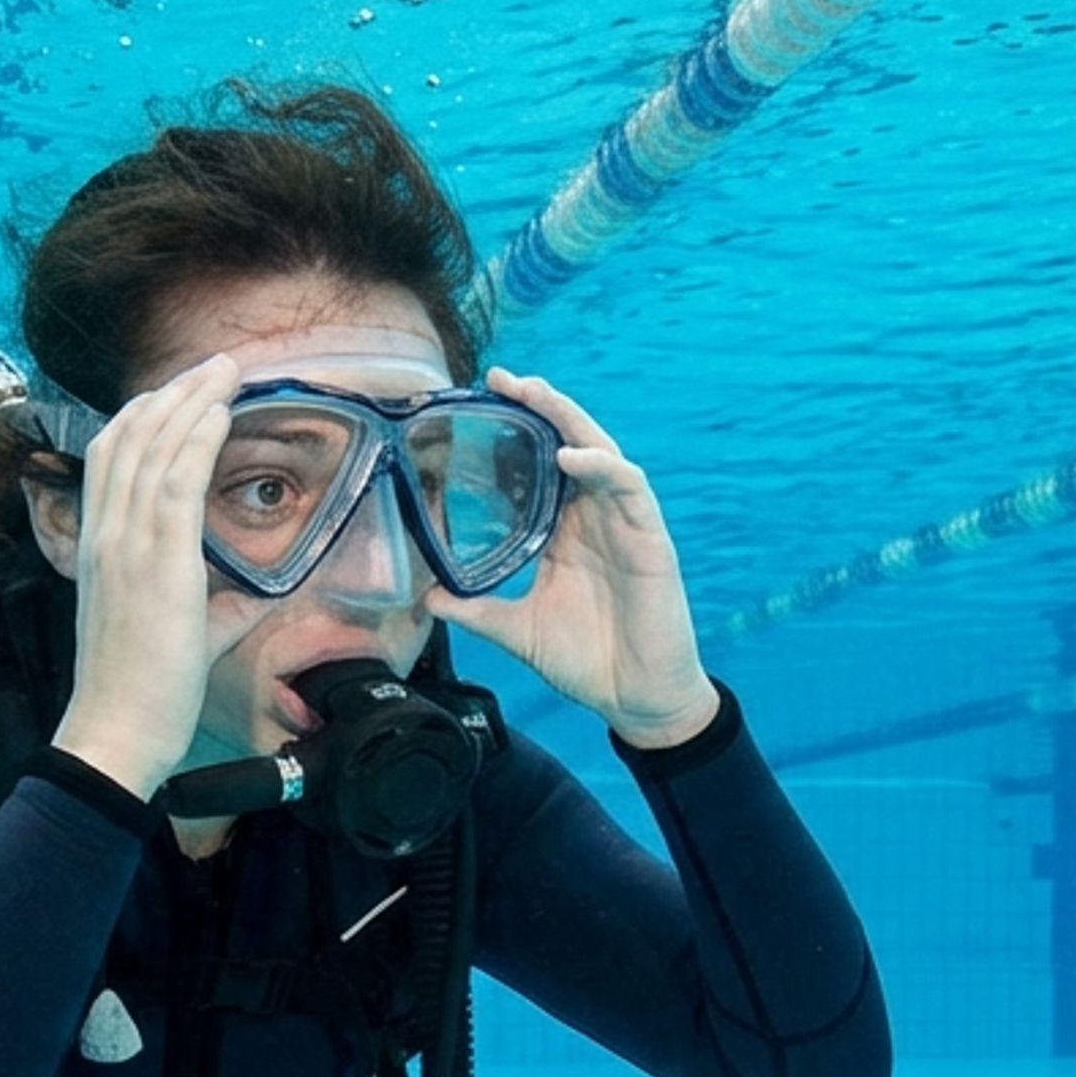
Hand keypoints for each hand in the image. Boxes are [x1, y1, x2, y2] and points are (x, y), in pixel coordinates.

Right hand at [46, 355, 261, 794]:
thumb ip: (214, 608)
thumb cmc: (143, 690)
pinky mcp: (155, 564)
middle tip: (213, 364)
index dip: (144, 416)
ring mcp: (126, 546)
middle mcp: (105, 536)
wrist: (116, 730)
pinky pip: (173, 485)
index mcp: (101, 547)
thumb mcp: (181, 634)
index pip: (111, 459)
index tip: (179, 390)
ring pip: (152, 450)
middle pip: (130, 439)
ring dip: (190, 402)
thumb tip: (247, 598)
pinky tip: (217, 413)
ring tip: (224, 370)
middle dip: (173, 394)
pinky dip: (195, 442)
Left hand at [428, 369, 716, 749]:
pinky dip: (601, 467)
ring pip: (601, 453)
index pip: (541, 465)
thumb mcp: (516, 630)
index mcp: (566, 532)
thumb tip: (425, 598)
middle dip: (541, 406)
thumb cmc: (586, 661)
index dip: (518, 430)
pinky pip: (630, 488)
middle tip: (502, 377)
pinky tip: (570, 456)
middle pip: (571, 443)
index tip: (478, 400)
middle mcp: (595, 518)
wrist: (634, 699)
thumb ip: (476, 610)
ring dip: (570, 419)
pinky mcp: (650, 540)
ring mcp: (624, 525)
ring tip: (535, 393)